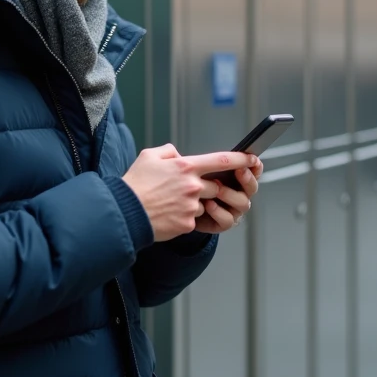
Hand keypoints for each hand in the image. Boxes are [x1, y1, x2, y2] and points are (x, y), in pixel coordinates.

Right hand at [122, 145, 256, 241]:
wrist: (124, 212)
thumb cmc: (135, 183)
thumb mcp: (149, 156)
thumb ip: (169, 152)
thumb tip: (179, 154)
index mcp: (186, 167)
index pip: (222, 160)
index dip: (241, 159)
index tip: (252, 159)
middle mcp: (193, 185)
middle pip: (215, 187)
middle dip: (207, 189)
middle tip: (186, 191)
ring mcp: (192, 206)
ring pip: (204, 204)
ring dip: (193, 204)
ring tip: (171, 203)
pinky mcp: (188, 224)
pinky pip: (194, 220)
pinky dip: (184, 218)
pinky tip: (168, 215)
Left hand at [195, 156, 264, 233]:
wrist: (181, 209)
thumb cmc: (191, 187)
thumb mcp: (196, 170)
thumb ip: (201, 160)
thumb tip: (195, 152)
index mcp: (237, 179)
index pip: (253, 171)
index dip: (255, 166)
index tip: (252, 159)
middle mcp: (239, 194)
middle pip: (252, 187)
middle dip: (247, 178)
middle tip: (239, 170)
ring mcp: (233, 210)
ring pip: (242, 203)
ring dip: (230, 194)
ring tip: (217, 188)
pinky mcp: (223, 223)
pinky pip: (227, 219)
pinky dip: (218, 211)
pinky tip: (208, 204)